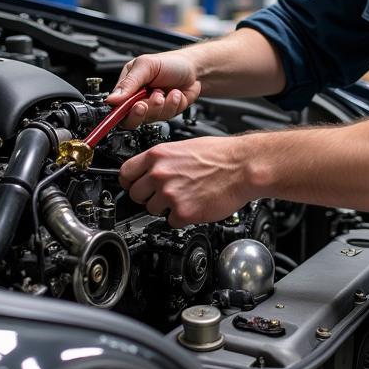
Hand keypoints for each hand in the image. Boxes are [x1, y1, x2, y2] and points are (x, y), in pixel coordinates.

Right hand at [107, 51, 201, 127]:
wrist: (194, 68)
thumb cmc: (170, 62)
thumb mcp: (146, 66)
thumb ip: (129, 83)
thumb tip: (112, 99)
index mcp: (128, 86)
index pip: (117, 106)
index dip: (123, 112)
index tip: (135, 106)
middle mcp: (138, 99)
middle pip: (131, 119)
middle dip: (143, 111)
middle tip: (147, 103)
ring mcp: (152, 107)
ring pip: (151, 118)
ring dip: (161, 105)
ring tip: (166, 92)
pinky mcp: (166, 112)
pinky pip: (167, 117)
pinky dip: (173, 104)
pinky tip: (175, 94)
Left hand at [118, 136, 253, 227]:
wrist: (243, 167)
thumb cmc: (221, 155)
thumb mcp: (184, 147)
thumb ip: (164, 160)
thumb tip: (152, 170)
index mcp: (158, 156)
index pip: (125, 173)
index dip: (130, 182)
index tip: (134, 186)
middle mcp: (160, 174)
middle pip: (135, 195)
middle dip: (148, 197)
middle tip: (164, 194)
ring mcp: (170, 195)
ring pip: (152, 210)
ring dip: (166, 208)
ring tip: (185, 198)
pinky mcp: (183, 213)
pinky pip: (171, 222)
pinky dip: (182, 218)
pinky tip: (194, 205)